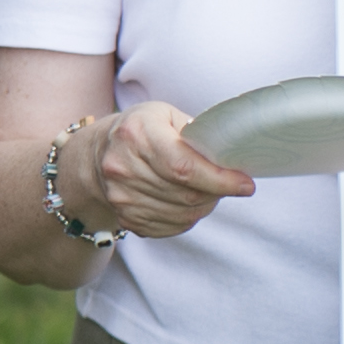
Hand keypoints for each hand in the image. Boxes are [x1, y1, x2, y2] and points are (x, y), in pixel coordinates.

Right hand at [82, 102, 251, 241]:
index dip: (219, 180)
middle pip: (186, 194)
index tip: (245, 185)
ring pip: (182, 215)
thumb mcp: (166, 115)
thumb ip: (197, 134)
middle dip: (216, 193)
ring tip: (207, 191)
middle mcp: (122, 168)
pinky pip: (171, 227)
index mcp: (136, 135)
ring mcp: (121, 197)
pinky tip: (188, 202)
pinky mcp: (126, 218)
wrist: (98, 155)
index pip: (183, 167)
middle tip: (229, 184)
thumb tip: (232, 160)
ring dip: (204, 206)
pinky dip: (188, 217)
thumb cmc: (141, 130)